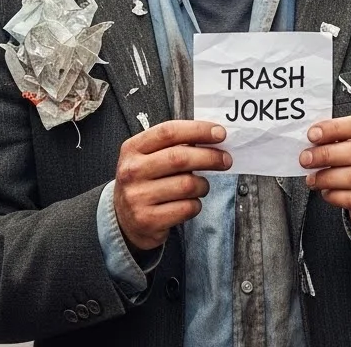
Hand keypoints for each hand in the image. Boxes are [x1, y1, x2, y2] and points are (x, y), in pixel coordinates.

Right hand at [114, 120, 231, 251]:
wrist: (124, 220)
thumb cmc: (147, 181)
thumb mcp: (150, 158)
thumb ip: (175, 145)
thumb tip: (215, 136)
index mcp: (132, 149)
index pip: (168, 132)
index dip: (198, 130)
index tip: (220, 133)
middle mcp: (131, 171)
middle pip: (180, 157)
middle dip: (210, 157)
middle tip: (226, 160)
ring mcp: (137, 197)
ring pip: (187, 185)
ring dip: (203, 185)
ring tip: (201, 186)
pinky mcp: (147, 219)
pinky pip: (187, 208)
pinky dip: (195, 205)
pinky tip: (189, 203)